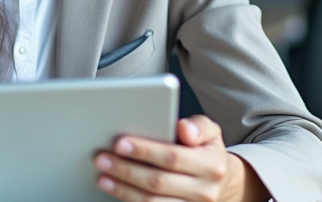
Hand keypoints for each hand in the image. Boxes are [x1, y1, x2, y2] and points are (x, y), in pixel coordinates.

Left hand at [92, 115, 267, 201]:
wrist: (219, 181)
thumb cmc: (206, 151)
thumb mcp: (210, 132)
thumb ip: (198, 126)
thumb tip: (184, 128)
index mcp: (211, 165)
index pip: (173, 157)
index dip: (145, 151)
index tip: (120, 143)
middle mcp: (204, 191)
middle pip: (157, 182)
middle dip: (126, 169)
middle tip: (102, 159)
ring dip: (123, 190)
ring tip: (103, 177)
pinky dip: (130, 201)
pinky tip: (116, 191)